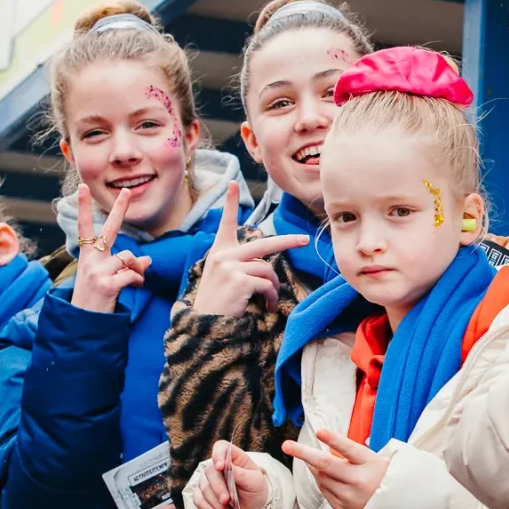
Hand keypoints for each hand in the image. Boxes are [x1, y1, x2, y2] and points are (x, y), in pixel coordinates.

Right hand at [68, 186, 149, 312]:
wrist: (82, 321)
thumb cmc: (95, 297)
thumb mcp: (106, 277)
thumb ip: (125, 266)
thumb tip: (148, 259)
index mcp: (87, 255)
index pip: (85, 226)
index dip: (83, 207)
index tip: (82, 186)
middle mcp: (90, 259)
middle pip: (108, 229)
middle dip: (119, 209)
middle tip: (127, 190)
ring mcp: (97, 271)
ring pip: (129, 257)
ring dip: (138, 269)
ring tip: (135, 280)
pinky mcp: (106, 284)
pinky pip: (132, 274)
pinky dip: (138, 280)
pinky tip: (135, 287)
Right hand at [192, 182, 309, 315]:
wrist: (204, 326)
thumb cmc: (219, 303)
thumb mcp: (224, 277)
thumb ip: (240, 264)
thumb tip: (265, 264)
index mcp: (219, 252)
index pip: (226, 223)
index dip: (231, 203)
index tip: (233, 183)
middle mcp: (223, 255)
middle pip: (264, 244)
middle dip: (288, 242)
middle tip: (304, 239)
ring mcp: (230, 266)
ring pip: (268, 270)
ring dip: (273, 288)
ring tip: (269, 301)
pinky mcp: (239, 280)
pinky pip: (268, 285)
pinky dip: (272, 298)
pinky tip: (267, 307)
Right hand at [193, 441, 268, 508]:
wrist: (253, 508)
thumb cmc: (256, 490)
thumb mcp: (256, 482)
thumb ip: (242, 474)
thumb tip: (228, 466)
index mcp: (234, 458)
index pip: (221, 447)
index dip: (218, 454)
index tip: (220, 467)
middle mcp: (218, 467)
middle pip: (210, 472)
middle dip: (218, 488)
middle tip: (228, 500)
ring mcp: (208, 480)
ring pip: (203, 488)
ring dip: (216, 503)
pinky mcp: (202, 494)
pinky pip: (198, 500)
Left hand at [283, 429, 391, 508]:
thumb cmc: (390, 479)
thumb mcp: (383, 462)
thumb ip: (359, 455)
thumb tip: (331, 448)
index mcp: (372, 465)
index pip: (350, 449)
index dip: (334, 440)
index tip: (320, 432)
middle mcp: (360, 481)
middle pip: (326, 464)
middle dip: (304, 453)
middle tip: (287, 445)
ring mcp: (351, 497)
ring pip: (322, 478)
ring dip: (313, 467)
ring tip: (310, 459)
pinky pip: (325, 491)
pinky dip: (320, 481)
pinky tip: (321, 475)